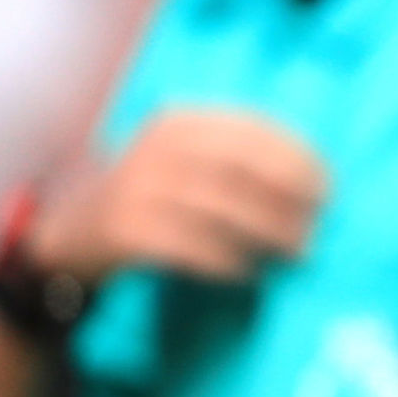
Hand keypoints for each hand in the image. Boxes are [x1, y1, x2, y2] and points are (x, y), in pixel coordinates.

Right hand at [28, 109, 325, 285]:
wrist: (70, 235)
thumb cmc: (152, 199)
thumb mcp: (188, 162)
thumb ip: (240, 163)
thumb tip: (317, 184)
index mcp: (180, 123)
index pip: (252, 132)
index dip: (297, 160)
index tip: (328, 189)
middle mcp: (157, 148)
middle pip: (241, 170)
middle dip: (287, 200)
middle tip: (317, 228)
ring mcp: (137, 187)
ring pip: (219, 208)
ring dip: (266, 233)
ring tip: (295, 254)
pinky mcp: (123, 230)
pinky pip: (187, 246)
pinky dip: (225, 260)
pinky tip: (249, 273)